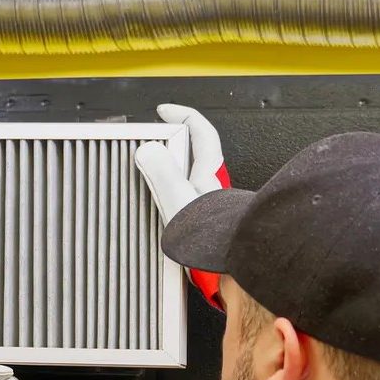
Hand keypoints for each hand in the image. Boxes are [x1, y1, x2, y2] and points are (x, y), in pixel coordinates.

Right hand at [135, 104, 231, 307]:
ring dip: (169, 175)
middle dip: (171, 146)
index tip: (163, 111)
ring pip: (187, 179)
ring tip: (148, 179)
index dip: (182, 115)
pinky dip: (169, 201)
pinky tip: (159, 212)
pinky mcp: (203, 224)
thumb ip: (162, 173)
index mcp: (207, 172)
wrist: (232, 269)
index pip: (200, 130)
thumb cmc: (215, 238)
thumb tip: (148, 151)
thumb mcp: (180, 200)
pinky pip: (183, 202)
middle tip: (150, 145)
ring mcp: (208, 204)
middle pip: (192, 153)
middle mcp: (210, 186)